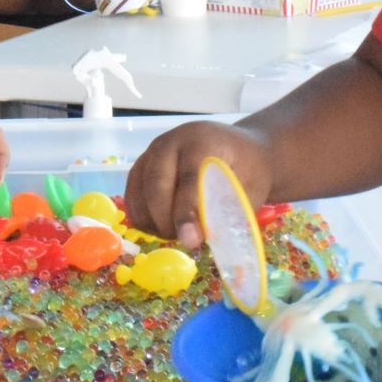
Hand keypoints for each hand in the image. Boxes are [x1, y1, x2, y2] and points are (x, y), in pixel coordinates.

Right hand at [123, 120, 272, 247]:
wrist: (238, 149)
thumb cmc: (248, 171)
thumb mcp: (249, 190)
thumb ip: (226, 212)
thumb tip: (199, 238)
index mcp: (202, 141)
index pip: (189, 178)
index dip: (187, 212)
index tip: (191, 240)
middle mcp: (171, 141)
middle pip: (156, 184)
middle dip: (167, 220)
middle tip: (186, 241)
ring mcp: (152, 151)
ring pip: (139, 192)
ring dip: (153, 221)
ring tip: (179, 232)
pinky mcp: (142, 165)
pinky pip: (132, 195)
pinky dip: (143, 217)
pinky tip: (163, 227)